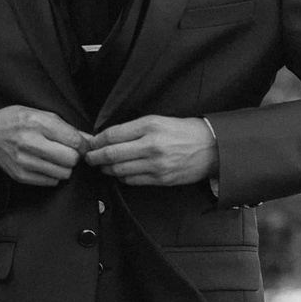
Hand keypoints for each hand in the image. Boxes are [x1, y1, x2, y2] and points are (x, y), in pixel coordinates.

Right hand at [0, 105, 89, 186]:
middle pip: (70, 159)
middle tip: (68, 152)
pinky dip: (53, 175)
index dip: (83, 145)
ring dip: (64, 167)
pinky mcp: (21, 175)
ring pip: (63, 173)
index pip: (73, 140)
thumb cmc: (18, 121)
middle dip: (74, 156)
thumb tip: (90, 140)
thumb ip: (67, 128)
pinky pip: (51, 182)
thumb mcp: (42, 115)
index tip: (82, 146)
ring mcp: (24, 161)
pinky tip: (45, 165)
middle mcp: (30, 142)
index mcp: (38, 123)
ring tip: (55, 158)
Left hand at [84, 115, 218, 186]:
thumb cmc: (185, 131)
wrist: (211, 148)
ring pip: (120, 170)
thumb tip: (108, 137)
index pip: (113, 135)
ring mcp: (156, 164)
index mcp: (150, 126)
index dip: (97, 141)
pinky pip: (132, 181)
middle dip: (95, 157)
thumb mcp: (159, 120)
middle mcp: (151, 145)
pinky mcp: (161, 179)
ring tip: (103, 166)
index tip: (90, 143)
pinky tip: (121, 173)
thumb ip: (133, 128)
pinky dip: (122, 177)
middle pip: (112, 154)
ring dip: (107, 169)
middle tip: (89, 158)